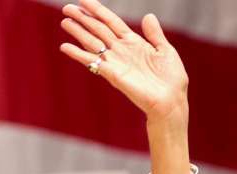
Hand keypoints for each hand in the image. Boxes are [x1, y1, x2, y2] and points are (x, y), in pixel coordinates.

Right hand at [59, 0, 188, 121]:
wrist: (171, 101)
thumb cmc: (172, 79)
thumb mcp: (166, 51)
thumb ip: (155, 34)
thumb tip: (148, 15)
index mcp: (134, 42)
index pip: (111, 22)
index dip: (98, 10)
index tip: (84, 0)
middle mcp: (121, 50)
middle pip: (98, 29)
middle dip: (83, 18)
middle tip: (66, 8)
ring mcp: (115, 62)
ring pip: (92, 42)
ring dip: (78, 32)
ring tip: (64, 22)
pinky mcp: (112, 74)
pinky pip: (92, 61)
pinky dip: (78, 54)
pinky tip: (65, 47)